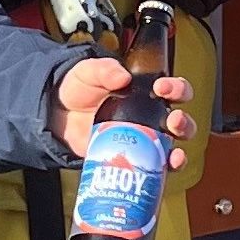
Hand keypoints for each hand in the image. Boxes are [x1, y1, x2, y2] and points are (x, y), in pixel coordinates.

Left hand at [49, 61, 195, 170]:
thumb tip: (123, 77)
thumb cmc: (78, 90)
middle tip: (172, 119)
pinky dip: (166, 170)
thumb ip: (104, 70)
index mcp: (145, 93)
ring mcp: (142, 141)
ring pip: (174, 146)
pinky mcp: (132, 159)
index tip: (162, 88)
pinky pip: (156, 168)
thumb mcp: (88, 72)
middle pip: (180, 121)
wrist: (57, 116)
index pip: (173, 89)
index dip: (176, 88)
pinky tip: (166, 166)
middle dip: (183, 121)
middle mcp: (150, 118)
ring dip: (180, 148)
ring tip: (174, 148)